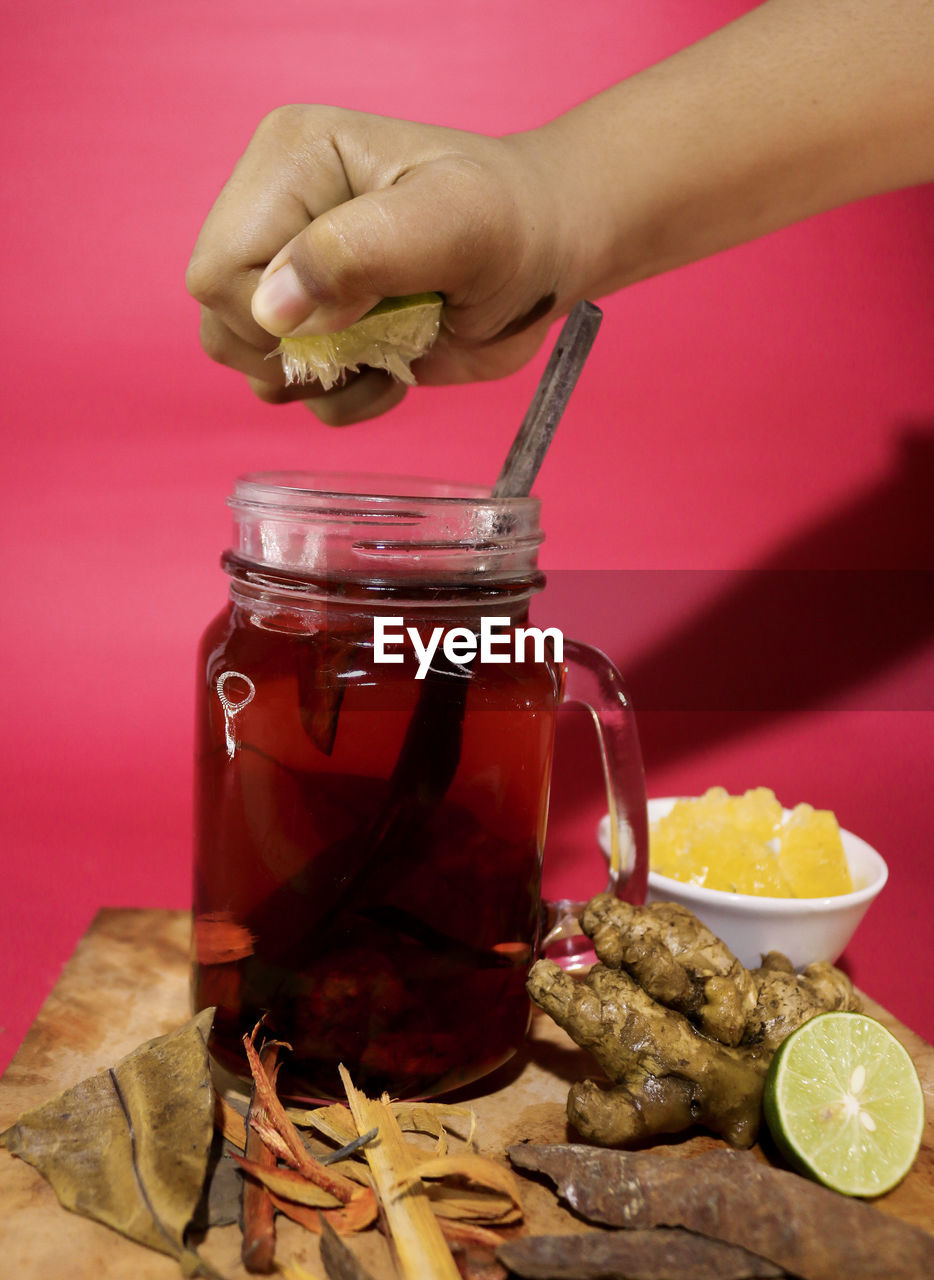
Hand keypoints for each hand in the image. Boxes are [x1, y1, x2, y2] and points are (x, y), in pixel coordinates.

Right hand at [186, 105, 570, 424]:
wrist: (550, 255)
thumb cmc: (513, 221)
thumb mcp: (454, 222)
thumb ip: (360, 253)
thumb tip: (273, 310)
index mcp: (288, 163)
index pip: (217, 271)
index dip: (276, 318)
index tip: (356, 315)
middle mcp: (276, 217)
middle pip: (221, 324)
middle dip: (300, 354)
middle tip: (378, 334)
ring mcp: (295, 276)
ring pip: (251, 366)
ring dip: (324, 382)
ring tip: (391, 348)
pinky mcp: (320, 326)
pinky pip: (293, 392)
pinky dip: (344, 399)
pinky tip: (394, 365)